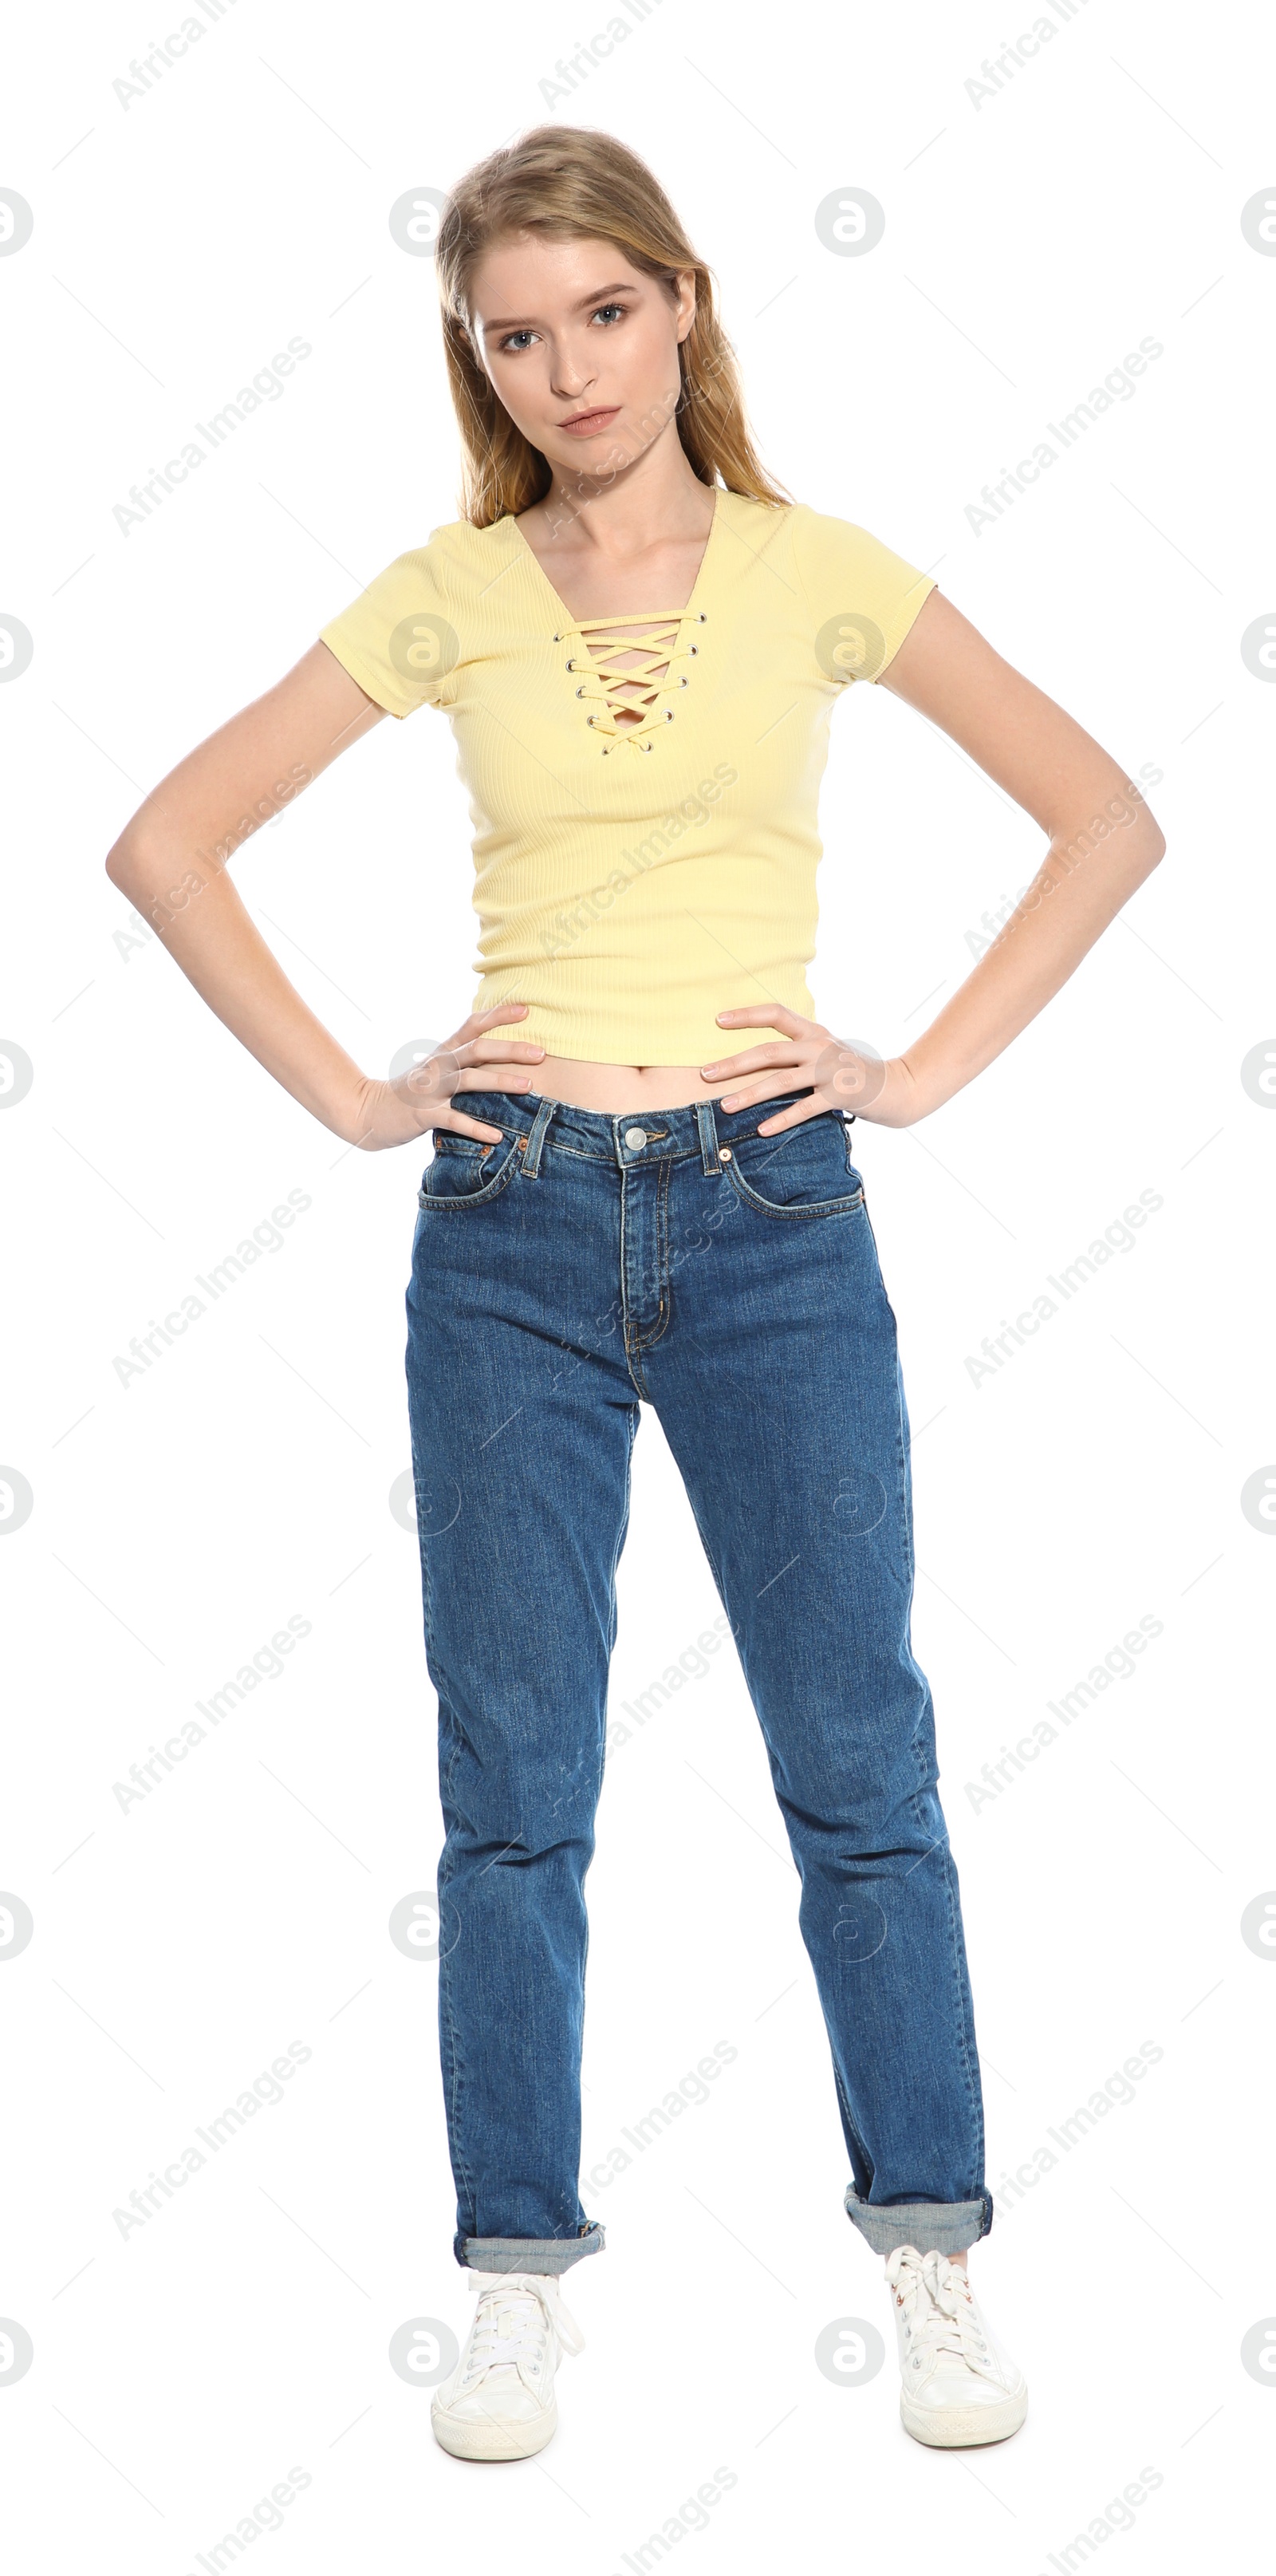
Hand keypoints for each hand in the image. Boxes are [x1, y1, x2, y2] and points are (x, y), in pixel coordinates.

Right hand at [347, 1004, 544, 1150]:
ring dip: (500, 1082)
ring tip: (528, 1086)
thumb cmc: (412, 1091)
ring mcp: (430, 1090)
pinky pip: (454, 1120)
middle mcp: (438, 1066)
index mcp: (443, 1052)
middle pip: (477, 1050)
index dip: (498, 1015)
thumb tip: (502, 1056)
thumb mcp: (435, 1069)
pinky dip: (477, 1127)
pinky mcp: (423, 1115)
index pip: (472, 1026)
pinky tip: (498, 1136)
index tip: (526, 1010)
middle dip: (510, 1050)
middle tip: (540, 1053)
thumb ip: (463, 1061)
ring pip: (469, 1080)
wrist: (368, 1111)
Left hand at [701, 1005, 923, 1132]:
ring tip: (726, 1107)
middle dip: (734, 1063)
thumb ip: (797, 1050)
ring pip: (782, 1080)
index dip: (747, 1015)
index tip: (718, 1021)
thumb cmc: (852, 1071)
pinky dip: (783, 1119)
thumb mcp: (826, 1051)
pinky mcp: (840, 1096)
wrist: (896, 1087)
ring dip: (751, 1094)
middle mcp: (820, 1046)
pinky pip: (805, 1108)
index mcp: (814, 1032)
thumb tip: (756, 1057)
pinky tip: (762, 1130)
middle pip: (770, 1051)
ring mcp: (830, 1071)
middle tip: (705, 1074)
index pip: (776, 1014)